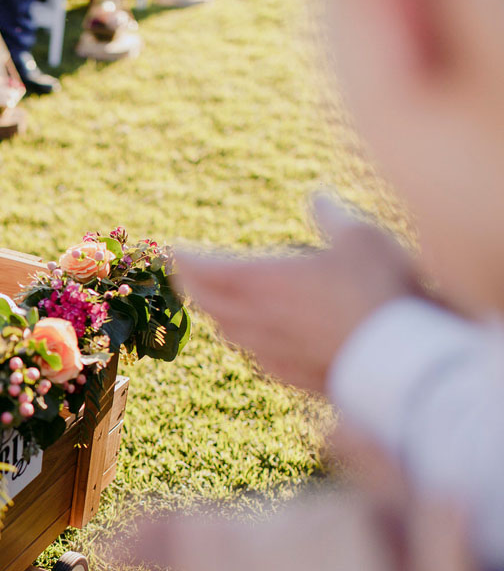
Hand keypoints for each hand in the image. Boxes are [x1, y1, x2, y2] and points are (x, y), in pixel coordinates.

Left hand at [173, 194, 419, 392]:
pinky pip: (252, 354)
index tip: (172, 248)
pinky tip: (253, 339)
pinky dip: (243, 339)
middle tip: (182, 271)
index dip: (184, 257)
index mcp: (259, 280)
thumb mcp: (360, 237)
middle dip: (190, 282)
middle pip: (206, 300)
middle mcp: (254, 317)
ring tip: (212, 301)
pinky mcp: (288, 375)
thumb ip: (332, 215)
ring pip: (226, 330)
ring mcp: (268, 351)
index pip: (202, 268)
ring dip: (214, 312)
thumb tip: (317, 196)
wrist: (398, 362)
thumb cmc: (377, 290)